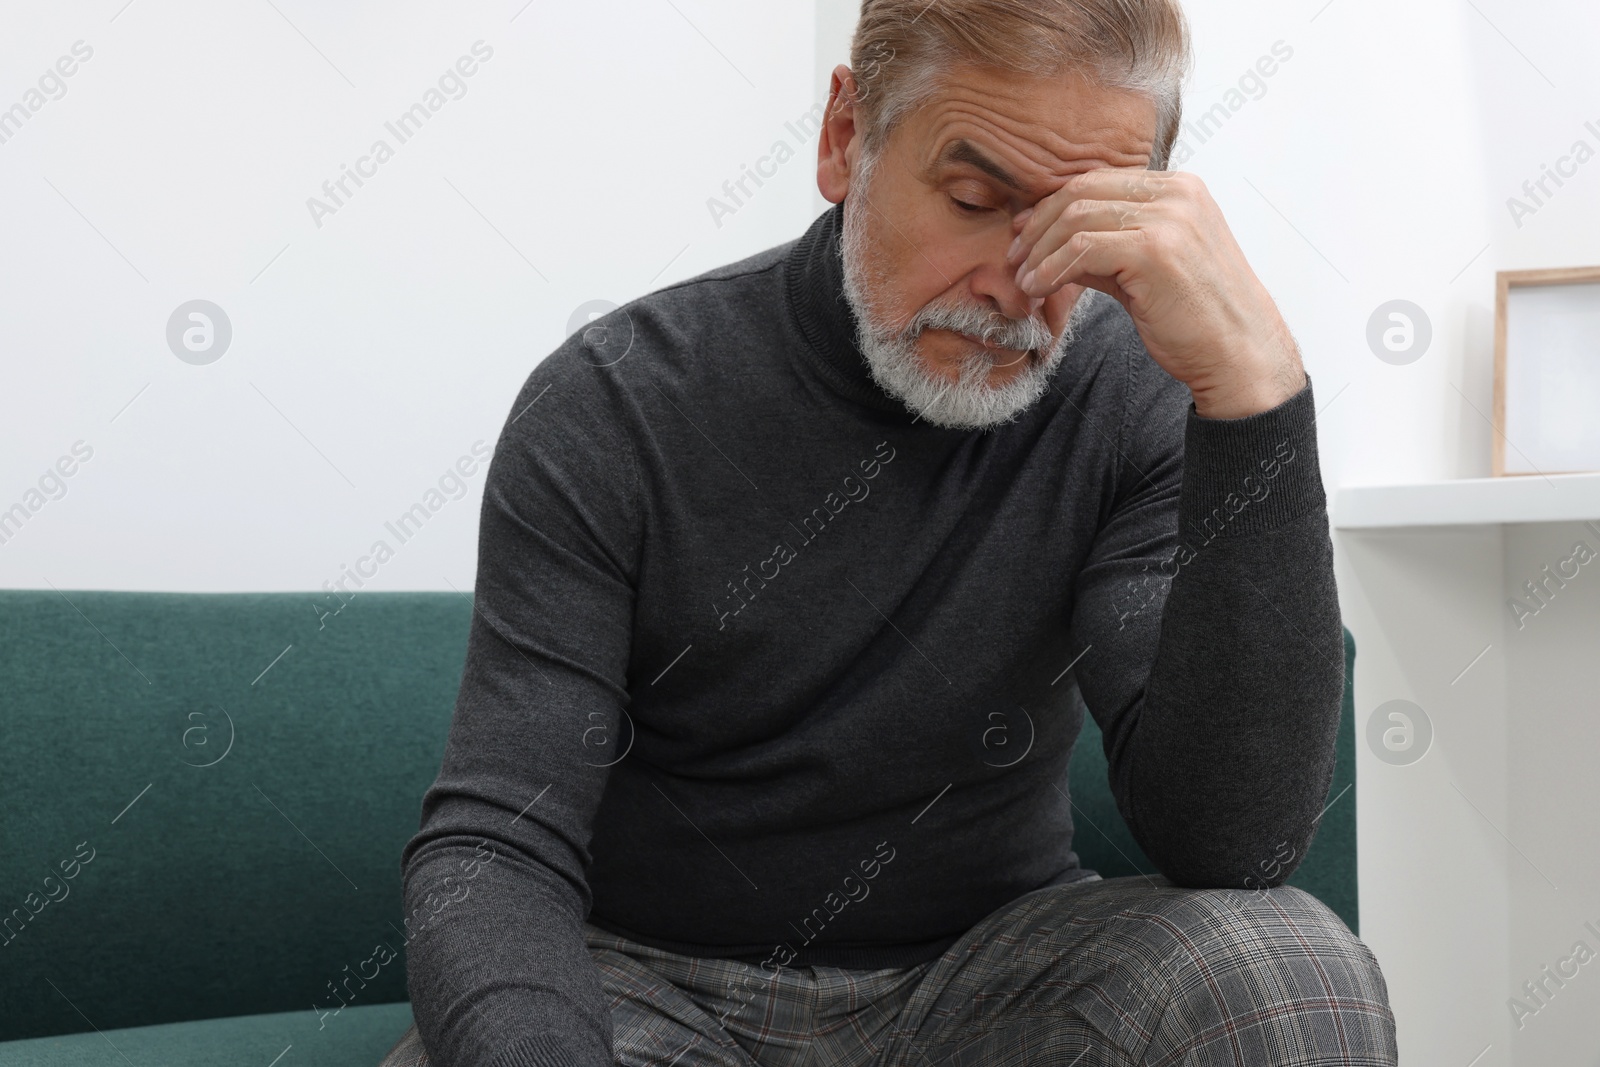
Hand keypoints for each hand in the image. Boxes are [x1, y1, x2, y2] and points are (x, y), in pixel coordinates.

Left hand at [1006, 168, 1305, 418]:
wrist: (1239, 353)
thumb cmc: (1197, 317)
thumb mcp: (1148, 269)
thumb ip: (1107, 247)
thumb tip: (1054, 241)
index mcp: (1180, 189)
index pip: (1097, 181)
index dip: (1051, 206)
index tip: (1024, 234)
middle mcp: (1177, 193)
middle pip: (1081, 191)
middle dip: (1038, 225)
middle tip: (1014, 257)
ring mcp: (1169, 218)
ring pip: (1076, 217)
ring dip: (1039, 251)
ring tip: (1024, 280)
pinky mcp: (1154, 249)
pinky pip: (1081, 248)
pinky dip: (1051, 268)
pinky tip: (1039, 288)